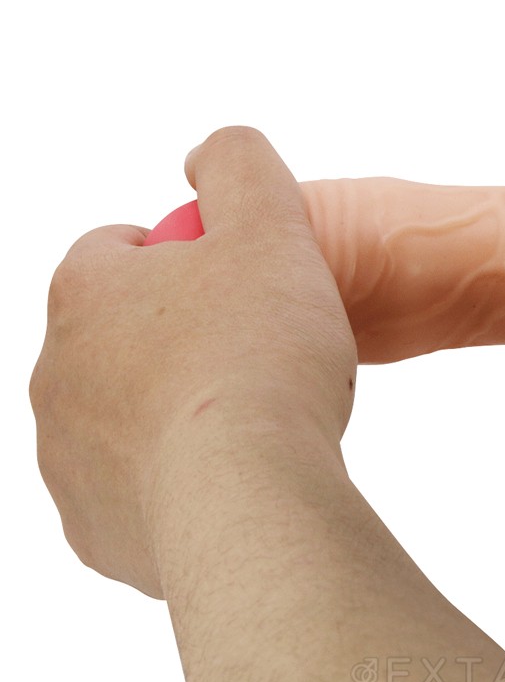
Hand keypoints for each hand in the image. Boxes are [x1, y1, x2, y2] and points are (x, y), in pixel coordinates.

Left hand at [30, 127, 357, 596]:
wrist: (248, 498)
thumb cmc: (259, 358)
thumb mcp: (270, 223)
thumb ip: (239, 164)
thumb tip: (211, 155)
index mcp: (86, 292)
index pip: (117, 249)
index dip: (185, 256)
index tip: (238, 282)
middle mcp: (56, 372)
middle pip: (121, 333)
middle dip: (180, 334)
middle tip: (254, 348)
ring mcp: (66, 456)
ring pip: (123, 412)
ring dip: (174, 406)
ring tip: (246, 416)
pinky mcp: (91, 527)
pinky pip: (132, 486)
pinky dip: (173, 477)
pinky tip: (227, 473)